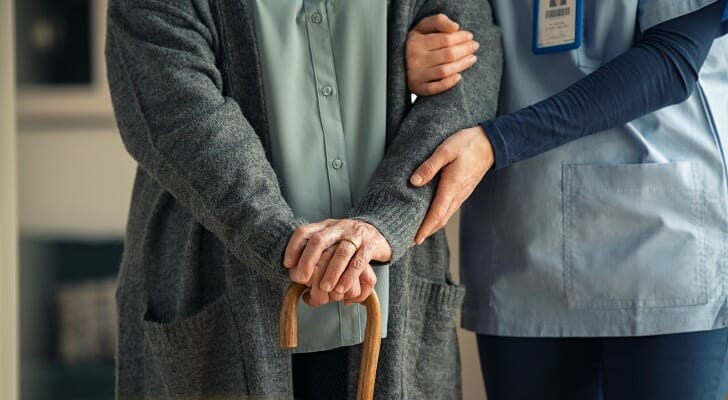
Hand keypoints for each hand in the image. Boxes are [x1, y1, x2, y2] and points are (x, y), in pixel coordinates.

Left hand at [284, 219, 390, 299]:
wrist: (380, 231)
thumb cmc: (350, 241)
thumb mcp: (331, 239)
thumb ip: (315, 252)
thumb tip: (295, 274)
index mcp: (326, 226)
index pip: (304, 232)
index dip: (293, 247)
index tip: (287, 264)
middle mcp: (339, 228)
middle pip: (319, 240)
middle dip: (308, 260)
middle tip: (301, 279)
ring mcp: (356, 235)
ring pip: (341, 252)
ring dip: (331, 272)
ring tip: (325, 288)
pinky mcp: (371, 245)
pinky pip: (359, 261)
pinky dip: (349, 276)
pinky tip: (342, 288)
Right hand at [406, 14, 479, 95]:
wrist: (398, 62)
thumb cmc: (415, 43)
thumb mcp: (423, 27)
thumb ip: (439, 21)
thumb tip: (455, 27)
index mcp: (416, 42)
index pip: (446, 39)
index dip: (461, 37)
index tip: (470, 36)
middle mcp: (415, 59)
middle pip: (448, 55)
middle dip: (465, 49)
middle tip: (474, 46)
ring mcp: (416, 75)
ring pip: (445, 70)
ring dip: (462, 65)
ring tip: (472, 58)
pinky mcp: (418, 88)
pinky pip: (436, 88)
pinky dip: (449, 83)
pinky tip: (459, 77)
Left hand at [410, 126, 494, 243]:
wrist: (490, 143)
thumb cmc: (468, 145)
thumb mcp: (445, 151)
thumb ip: (429, 166)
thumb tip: (414, 181)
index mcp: (452, 187)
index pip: (436, 215)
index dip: (425, 229)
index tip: (414, 240)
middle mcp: (457, 195)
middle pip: (440, 220)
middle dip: (426, 233)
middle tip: (410, 242)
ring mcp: (461, 195)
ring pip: (445, 216)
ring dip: (432, 227)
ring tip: (418, 232)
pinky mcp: (462, 191)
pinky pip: (449, 209)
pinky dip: (439, 217)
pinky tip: (431, 216)